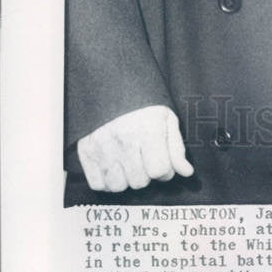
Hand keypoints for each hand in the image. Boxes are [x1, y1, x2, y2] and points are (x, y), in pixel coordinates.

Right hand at [77, 105, 193, 191]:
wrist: (112, 86)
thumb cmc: (143, 104)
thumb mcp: (167, 119)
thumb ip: (176, 148)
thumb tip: (186, 172)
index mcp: (148, 130)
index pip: (159, 170)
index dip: (165, 169)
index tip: (162, 160)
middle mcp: (124, 140)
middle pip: (139, 182)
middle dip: (146, 174)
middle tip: (144, 157)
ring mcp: (102, 147)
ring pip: (118, 186)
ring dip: (126, 179)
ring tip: (129, 161)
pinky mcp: (86, 151)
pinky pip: (98, 184)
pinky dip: (107, 181)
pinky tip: (114, 166)